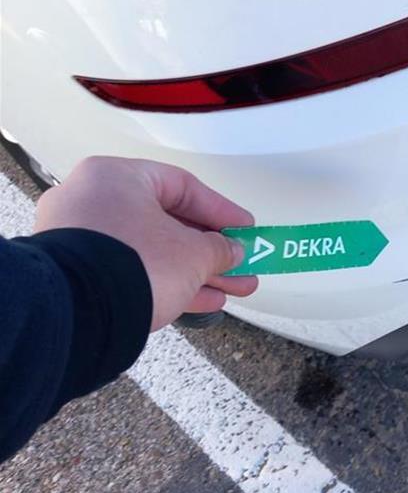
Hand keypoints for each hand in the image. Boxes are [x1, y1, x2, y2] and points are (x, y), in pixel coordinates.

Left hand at [34, 156, 257, 330]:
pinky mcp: (79, 274)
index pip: (182, 187)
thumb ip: (219, 248)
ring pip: (153, 250)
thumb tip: (231, 251)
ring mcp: (80, 239)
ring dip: (195, 270)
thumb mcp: (193, 253)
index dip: (220, 210)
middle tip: (239, 261)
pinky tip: (201, 299)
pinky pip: (132, 270)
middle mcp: (91, 201)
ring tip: (230, 287)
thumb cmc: (129, 265)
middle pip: (168, 223)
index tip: (243, 227)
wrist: (82, 314)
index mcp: (115, 177)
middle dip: (211, 248)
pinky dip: (167, 281)